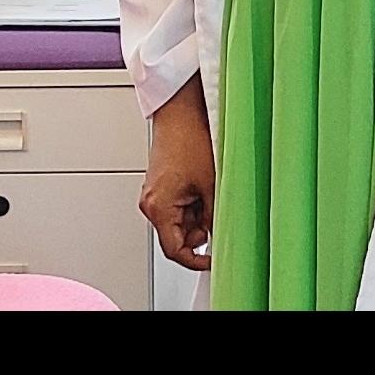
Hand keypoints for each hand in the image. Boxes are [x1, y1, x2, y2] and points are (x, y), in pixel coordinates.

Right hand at [139, 75, 214, 267]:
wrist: (180, 113)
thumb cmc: (189, 140)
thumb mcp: (211, 184)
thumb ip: (214, 217)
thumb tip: (223, 237)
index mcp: (158, 207)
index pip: (175, 250)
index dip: (196, 260)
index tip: (214, 261)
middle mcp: (151, 204)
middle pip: (178, 236)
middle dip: (200, 229)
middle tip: (216, 209)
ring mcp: (155, 195)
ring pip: (181, 221)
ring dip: (199, 213)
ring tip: (209, 188)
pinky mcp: (161, 186)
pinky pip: (180, 206)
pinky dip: (194, 202)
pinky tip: (203, 183)